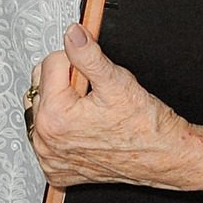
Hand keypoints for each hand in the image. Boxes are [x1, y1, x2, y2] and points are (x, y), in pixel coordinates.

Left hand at [27, 25, 202, 191]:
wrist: (160, 155)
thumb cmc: (143, 125)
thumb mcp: (116, 81)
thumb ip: (88, 54)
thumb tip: (73, 34)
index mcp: (54, 117)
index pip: (51, 63)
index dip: (76, 61)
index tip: (94, 74)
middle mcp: (45, 140)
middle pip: (42, 85)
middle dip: (66, 81)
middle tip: (94, 92)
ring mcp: (50, 157)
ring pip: (43, 109)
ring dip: (61, 103)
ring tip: (90, 110)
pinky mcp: (57, 168)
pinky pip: (47, 136)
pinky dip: (61, 129)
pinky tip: (83, 129)